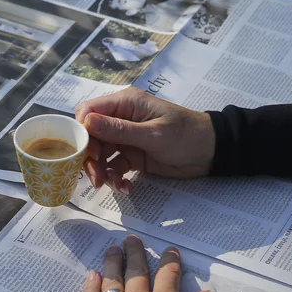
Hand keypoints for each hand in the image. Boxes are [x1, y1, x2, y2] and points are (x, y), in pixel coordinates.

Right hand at [76, 87, 215, 194]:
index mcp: (124, 104)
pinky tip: (126, 188)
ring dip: (102, 171)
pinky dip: (116, 178)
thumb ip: (120, 130)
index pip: (88, 111)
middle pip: (91, 136)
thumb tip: (87, 122)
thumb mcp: (153, 134)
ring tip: (112, 185)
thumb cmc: (186, 135)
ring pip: (100, 154)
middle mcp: (120, 119)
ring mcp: (125, 139)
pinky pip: (114, 167)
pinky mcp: (131, 156)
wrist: (211, 153)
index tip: (84, 152)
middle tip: (96, 178)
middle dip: (90, 158)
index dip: (81, 131)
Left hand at [81, 235, 211, 291]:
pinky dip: (91, 284)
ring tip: (113, 249)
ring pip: (112, 279)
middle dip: (136, 252)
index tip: (170, 251)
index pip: (169, 274)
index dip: (170, 260)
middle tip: (132, 239)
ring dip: (113, 261)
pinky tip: (92, 274)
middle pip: (136, 269)